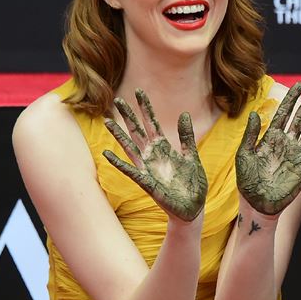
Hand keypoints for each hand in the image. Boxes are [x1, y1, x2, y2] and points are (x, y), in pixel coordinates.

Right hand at [102, 89, 207, 221]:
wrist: (193, 208)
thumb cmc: (192, 184)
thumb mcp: (192, 156)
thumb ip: (186, 137)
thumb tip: (183, 114)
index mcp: (164, 148)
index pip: (152, 123)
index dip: (145, 108)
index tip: (139, 91)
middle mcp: (153, 156)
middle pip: (137, 131)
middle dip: (129, 116)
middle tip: (118, 100)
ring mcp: (148, 169)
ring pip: (130, 148)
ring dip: (119, 135)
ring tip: (107, 121)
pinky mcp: (147, 183)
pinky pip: (130, 171)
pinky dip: (119, 163)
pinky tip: (107, 154)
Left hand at [236, 82, 300, 215]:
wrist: (257, 204)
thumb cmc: (247, 181)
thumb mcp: (244, 155)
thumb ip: (251, 134)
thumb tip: (255, 113)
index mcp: (271, 138)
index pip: (284, 113)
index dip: (291, 99)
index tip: (298, 85)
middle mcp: (286, 143)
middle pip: (299, 118)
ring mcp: (296, 154)